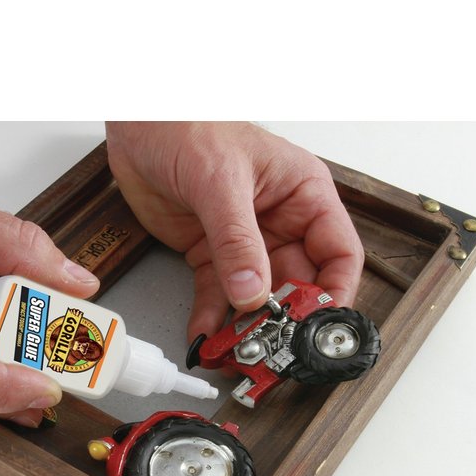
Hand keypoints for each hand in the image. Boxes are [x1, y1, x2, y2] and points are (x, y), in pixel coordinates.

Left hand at [105, 121, 363, 339]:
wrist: (136, 122)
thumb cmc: (187, 124)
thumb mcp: (220, 181)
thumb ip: (237, 240)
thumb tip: (252, 291)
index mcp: (302, 195)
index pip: (338, 253)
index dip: (334, 293)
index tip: (318, 325)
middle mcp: (280, 223)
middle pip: (297, 284)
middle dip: (285, 320)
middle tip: (270, 348)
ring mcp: (244, 243)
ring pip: (256, 298)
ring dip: (246, 328)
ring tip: (234, 352)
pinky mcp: (210, 255)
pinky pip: (217, 296)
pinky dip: (212, 320)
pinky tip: (205, 337)